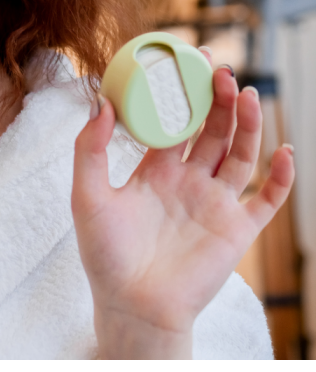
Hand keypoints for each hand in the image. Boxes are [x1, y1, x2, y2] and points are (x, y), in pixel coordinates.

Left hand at [71, 62, 294, 358]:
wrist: (131, 307)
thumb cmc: (105, 255)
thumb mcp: (87, 195)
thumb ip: (90, 149)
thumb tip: (101, 102)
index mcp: (156, 171)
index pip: (176, 123)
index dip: (183, 95)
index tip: (186, 64)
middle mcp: (189, 182)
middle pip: (212, 131)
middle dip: (218, 100)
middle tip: (219, 68)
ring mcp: (215, 204)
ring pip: (240, 154)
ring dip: (248, 125)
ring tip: (245, 94)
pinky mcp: (237, 229)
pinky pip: (266, 199)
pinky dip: (280, 177)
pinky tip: (284, 151)